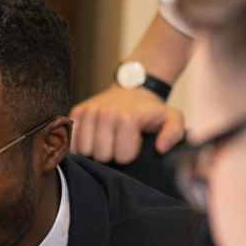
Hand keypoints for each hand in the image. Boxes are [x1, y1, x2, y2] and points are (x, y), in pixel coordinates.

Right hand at [69, 84, 184, 163]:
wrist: (132, 87)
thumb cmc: (150, 109)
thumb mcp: (172, 117)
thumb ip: (174, 133)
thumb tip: (161, 148)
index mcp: (127, 117)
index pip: (122, 157)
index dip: (129, 154)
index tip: (134, 143)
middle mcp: (104, 113)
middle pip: (101, 156)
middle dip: (111, 153)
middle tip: (119, 141)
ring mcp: (88, 112)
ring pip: (84, 150)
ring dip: (95, 149)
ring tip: (106, 139)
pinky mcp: (76, 112)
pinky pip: (71, 140)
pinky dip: (80, 143)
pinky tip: (92, 138)